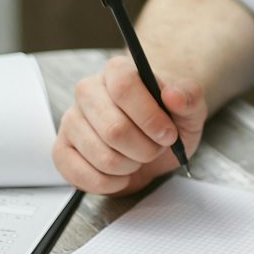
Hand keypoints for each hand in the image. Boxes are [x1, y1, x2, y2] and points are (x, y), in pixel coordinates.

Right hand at [52, 55, 207, 193]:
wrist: (155, 136)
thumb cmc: (170, 117)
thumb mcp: (191, 106)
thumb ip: (189, 97)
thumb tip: (172, 94)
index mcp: (118, 70)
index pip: (124, 87)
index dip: (149, 116)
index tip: (168, 134)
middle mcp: (88, 91)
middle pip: (113, 128)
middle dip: (144, 148)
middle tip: (157, 148)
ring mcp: (71, 120)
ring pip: (101, 155)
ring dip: (130, 166)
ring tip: (139, 157)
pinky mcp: (61, 150)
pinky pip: (78, 175)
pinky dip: (109, 182)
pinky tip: (122, 173)